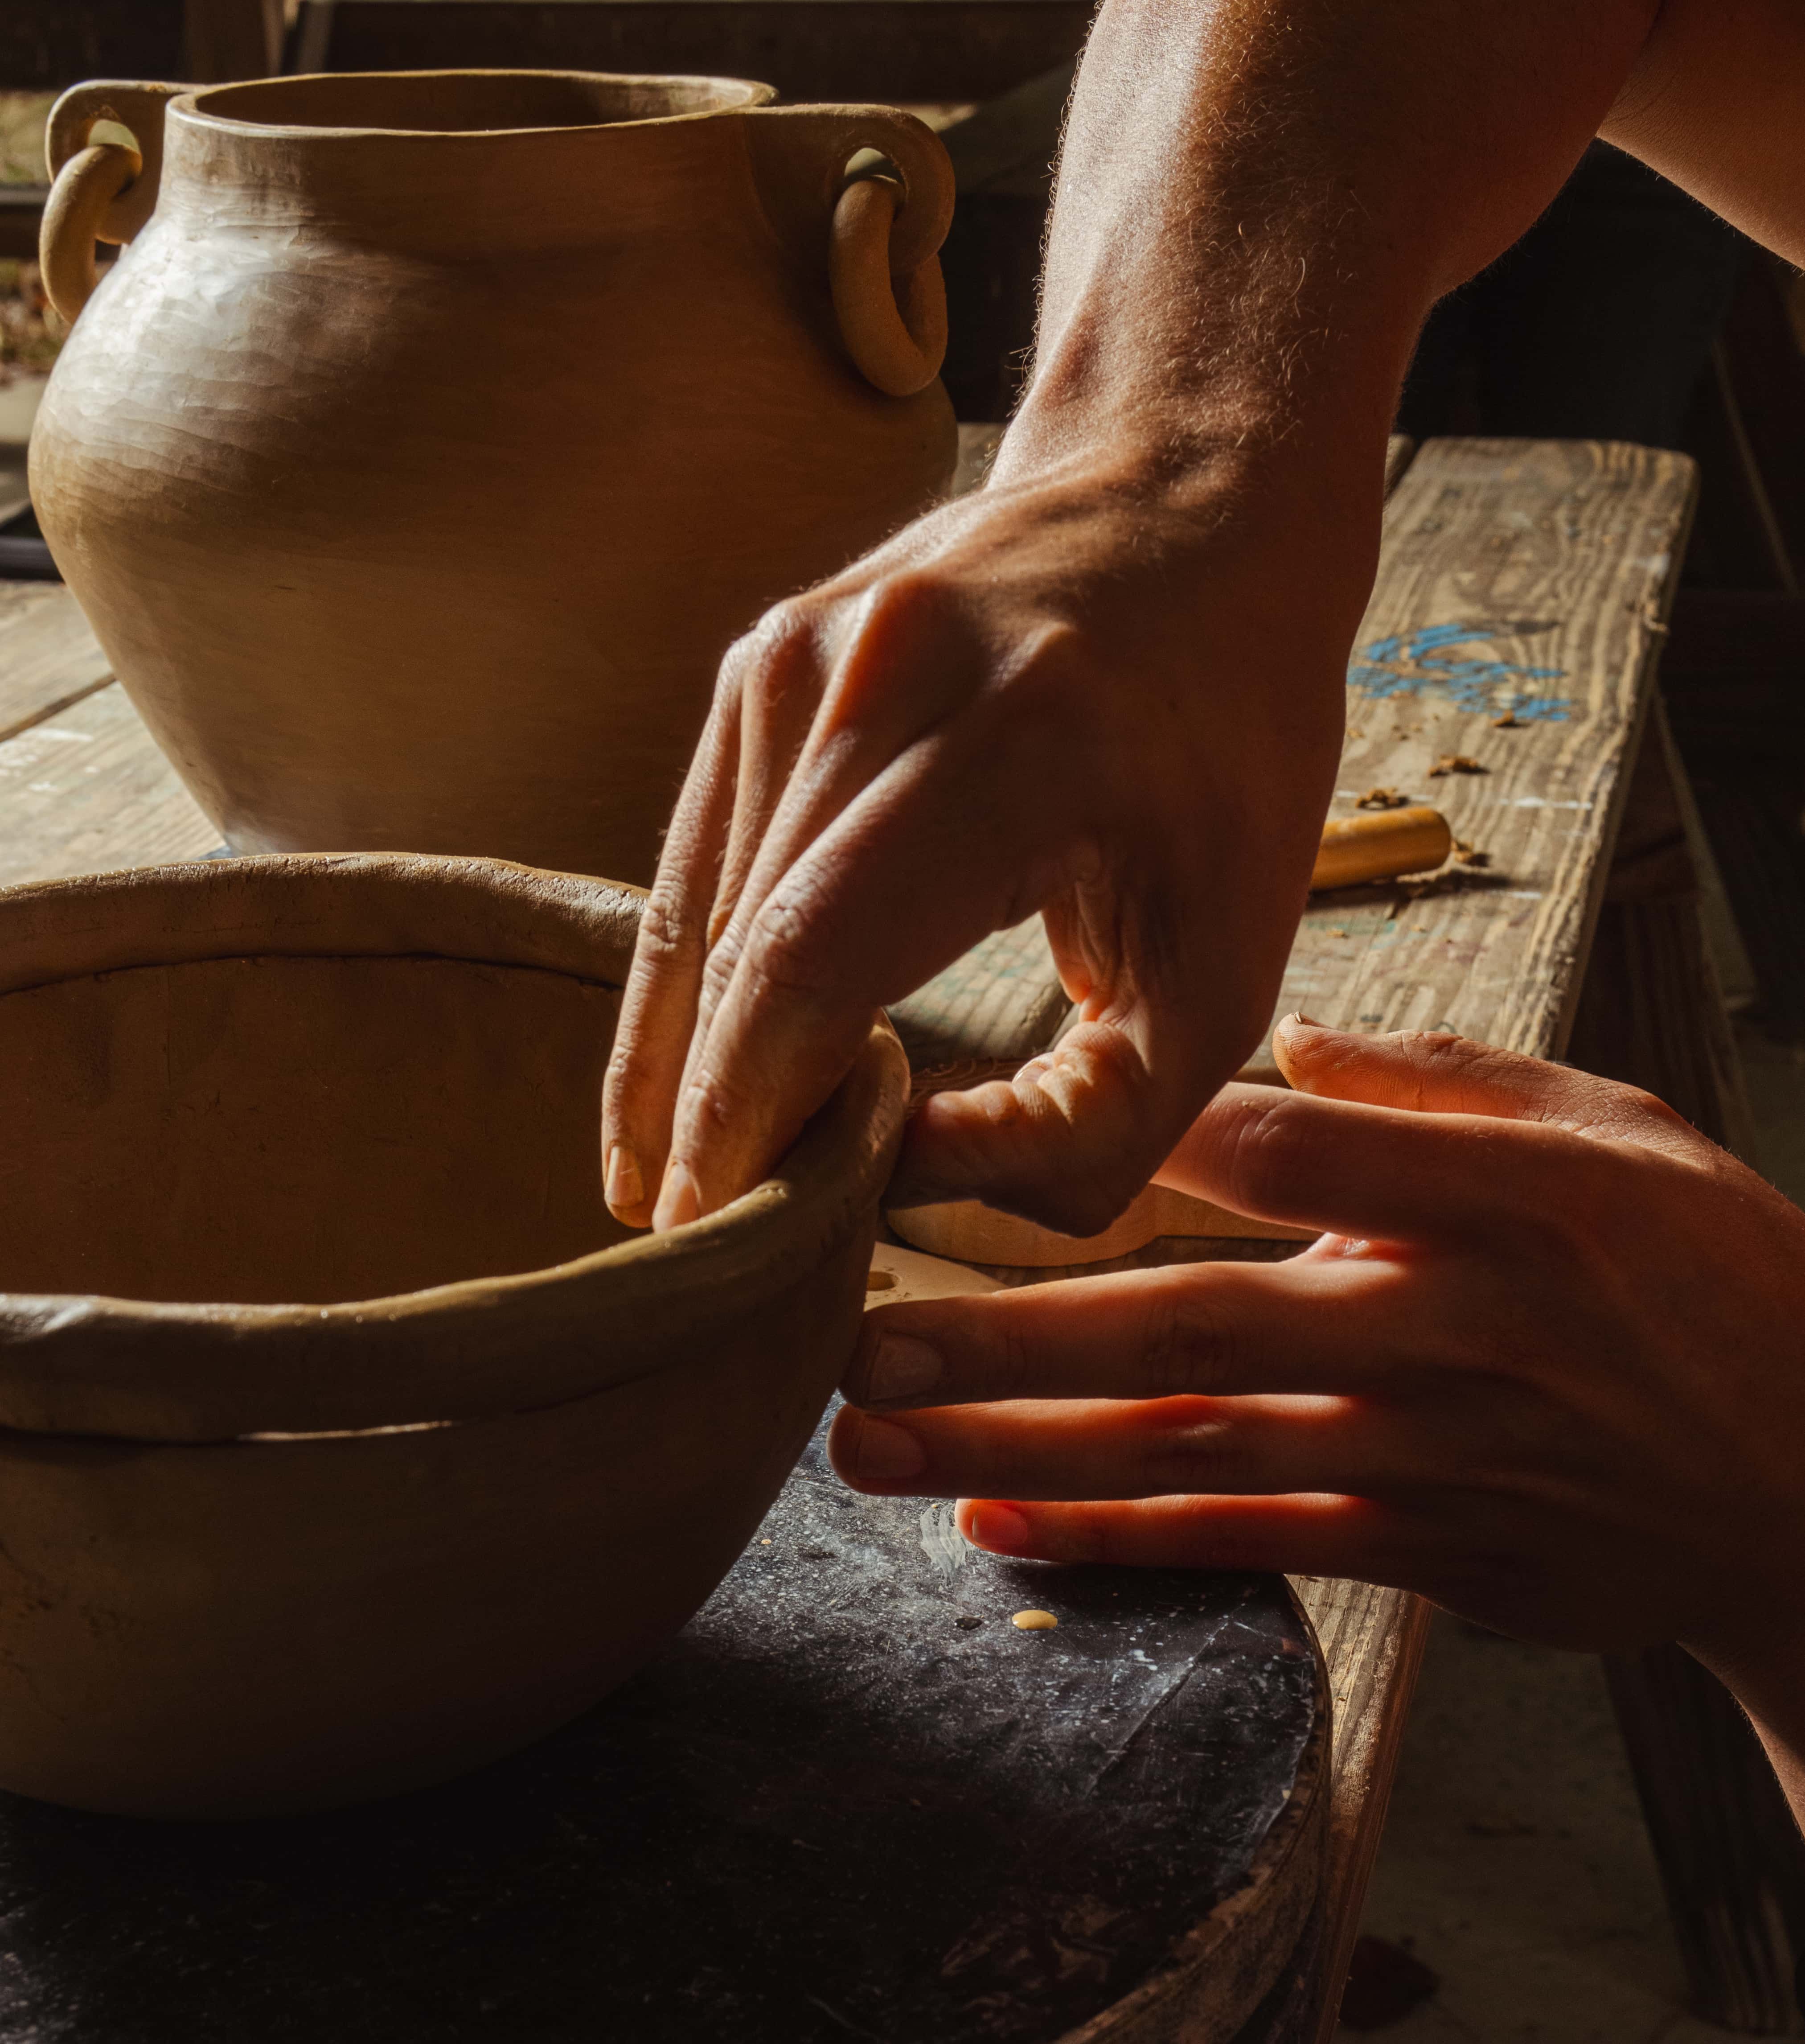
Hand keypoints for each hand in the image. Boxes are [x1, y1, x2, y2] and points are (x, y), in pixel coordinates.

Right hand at [600, 440, 1376, 1238]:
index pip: (808, 962)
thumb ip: (1090, 1123)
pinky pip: (700, 850)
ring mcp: (794, 650)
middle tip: (693, 1254)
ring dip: (681, 1056)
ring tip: (680, 1183)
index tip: (710, 1242)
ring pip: (693, 906)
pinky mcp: (758, 658)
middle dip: (702, 1117)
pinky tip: (690, 1069)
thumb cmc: (1228, 749)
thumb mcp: (1227, 965)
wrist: (1190, 506)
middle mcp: (875, 671)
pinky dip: (695, 970)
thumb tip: (898, 1179)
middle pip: (734, 946)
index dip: (740, 1121)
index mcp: (1014, 738)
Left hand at [830, 1020, 1804, 1739]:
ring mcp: (1420, 1454)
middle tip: (845, 1328)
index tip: (973, 1137)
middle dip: (997, 1332)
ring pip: (1177, 1447)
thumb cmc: (1716, 1279)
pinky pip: (1239, 1544)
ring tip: (861, 1440)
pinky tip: (989, 1524)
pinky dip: (1110, 1539)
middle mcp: (1437, 1329)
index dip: (1118, 1144)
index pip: (1273, 1152)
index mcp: (1492, 1199)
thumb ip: (1448, 1087)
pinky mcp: (1420, 1550)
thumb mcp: (1622, 1130)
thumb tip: (1296, 1040)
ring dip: (1007, 1444)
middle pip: (1179, 1323)